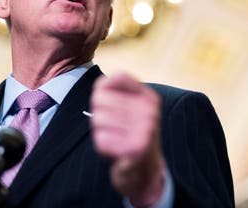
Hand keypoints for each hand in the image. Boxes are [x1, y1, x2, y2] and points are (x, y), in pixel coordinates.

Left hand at [91, 73, 166, 206]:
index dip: (103, 90)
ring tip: (115, 139)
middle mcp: (149, 110)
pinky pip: (101, 139)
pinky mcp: (135, 148)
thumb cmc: (132, 135)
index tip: (109, 104)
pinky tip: (116, 151)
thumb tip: (100, 86)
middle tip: (114, 128)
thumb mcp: (131, 108)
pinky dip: (103, 147)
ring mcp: (144, 129)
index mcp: (149, 97)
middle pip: (99, 99)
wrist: (146, 171)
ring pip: (98, 119)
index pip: (116, 77)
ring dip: (100, 132)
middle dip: (99, 116)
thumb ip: (115, 91)